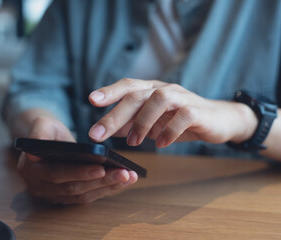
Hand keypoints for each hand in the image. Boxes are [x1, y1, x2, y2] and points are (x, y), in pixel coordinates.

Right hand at [18, 116, 137, 203]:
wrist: (47, 142)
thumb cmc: (47, 131)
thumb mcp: (41, 124)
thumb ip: (38, 132)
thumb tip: (36, 146)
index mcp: (31, 169)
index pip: (56, 174)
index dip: (78, 173)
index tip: (100, 168)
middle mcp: (41, 187)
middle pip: (74, 188)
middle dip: (101, 181)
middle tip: (124, 173)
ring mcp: (54, 194)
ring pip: (83, 195)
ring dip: (108, 187)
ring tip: (129, 176)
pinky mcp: (67, 197)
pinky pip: (88, 196)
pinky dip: (107, 189)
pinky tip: (124, 180)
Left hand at [88, 78, 257, 146]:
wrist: (218, 120)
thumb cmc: (181, 120)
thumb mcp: (153, 123)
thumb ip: (132, 124)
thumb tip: (109, 130)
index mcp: (151, 90)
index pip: (128, 86)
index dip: (109, 91)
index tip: (91, 100)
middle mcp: (164, 89)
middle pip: (136, 96)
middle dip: (115, 115)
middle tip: (98, 134)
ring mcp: (181, 98)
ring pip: (158, 100)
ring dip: (142, 123)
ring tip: (134, 142)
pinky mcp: (197, 111)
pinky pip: (182, 116)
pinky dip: (168, 131)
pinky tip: (160, 144)